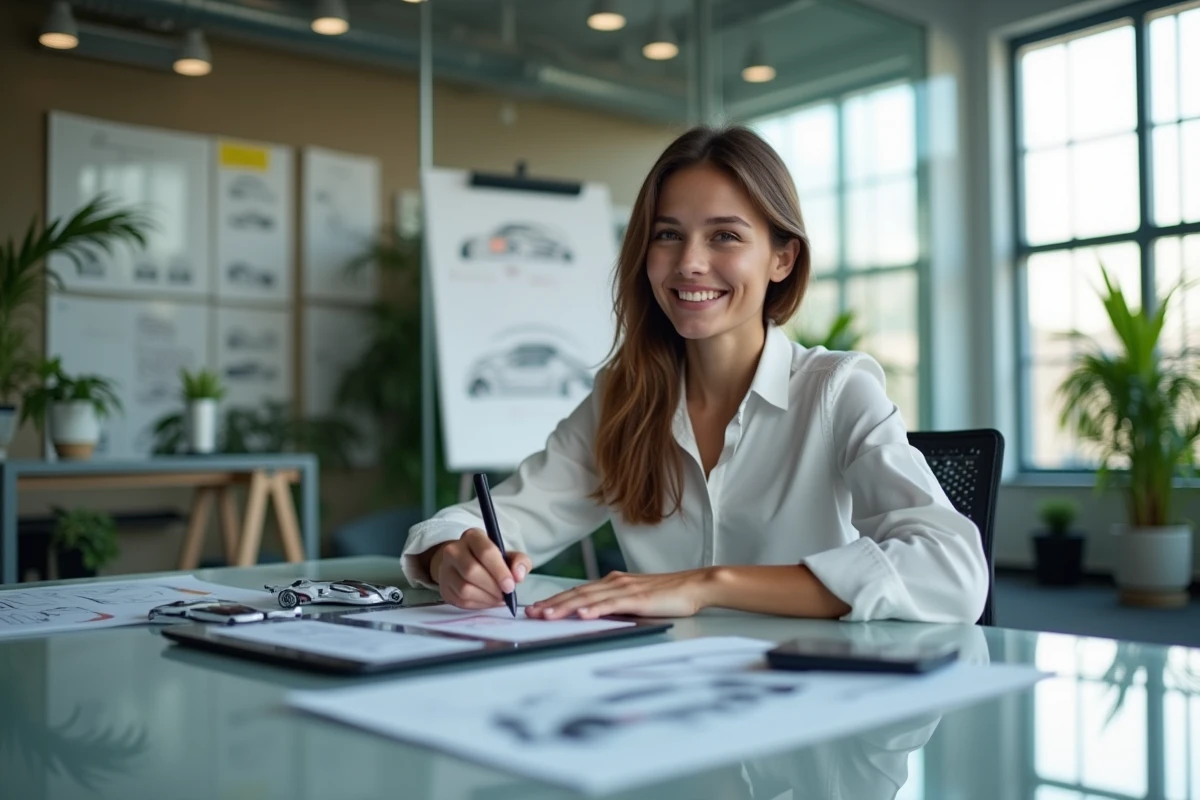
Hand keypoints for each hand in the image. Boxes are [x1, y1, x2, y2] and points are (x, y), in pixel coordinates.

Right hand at [429, 528, 531, 609]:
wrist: (465, 565)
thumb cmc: (491, 560)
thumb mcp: (509, 555)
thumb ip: (520, 562)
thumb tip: (518, 576)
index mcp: (473, 536)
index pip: (485, 552)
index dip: (499, 571)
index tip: (510, 586)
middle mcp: (454, 550)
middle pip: (472, 571)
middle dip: (493, 587)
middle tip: (505, 595)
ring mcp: (445, 569)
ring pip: (465, 588)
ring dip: (486, 598)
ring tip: (498, 598)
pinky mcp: (444, 587)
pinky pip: (461, 600)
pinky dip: (478, 604)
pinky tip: (488, 601)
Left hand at [525, 569, 714, 619]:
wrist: (695, 585)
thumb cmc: (668, 595)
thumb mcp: (636, 599)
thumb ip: (616, 604)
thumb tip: (595, 613)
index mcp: (613, 583)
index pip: (578, 592)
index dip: (556, 600)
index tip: (536, 609)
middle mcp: (615, 582)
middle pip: (577, 594)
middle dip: (552, 604)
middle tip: (530, 614)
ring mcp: (626, 589)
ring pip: (589, 598)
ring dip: (566, 607)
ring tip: (547, 615)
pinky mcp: (639, 598)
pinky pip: (613, 604)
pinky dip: (595, 609)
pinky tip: (582, 614)